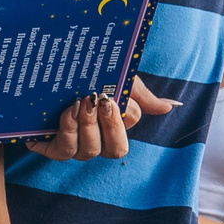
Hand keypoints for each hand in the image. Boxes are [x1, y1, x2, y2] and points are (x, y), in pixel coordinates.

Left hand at [28, 78, 176, 160]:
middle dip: (106, 126)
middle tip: (95, 100)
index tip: (111, 97)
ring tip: (76, 103)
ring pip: (85, 151)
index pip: (124, 139)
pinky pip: (60, 151)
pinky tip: (64, 114)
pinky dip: (63, 133)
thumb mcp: (119, 82)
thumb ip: (142, 96)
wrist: (56, 72)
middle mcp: (96, 145)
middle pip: (111, 151)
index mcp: (114, 134)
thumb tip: (172, 107)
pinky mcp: (52, 146)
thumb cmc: (90, 79)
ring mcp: (75, 147)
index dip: (120, 121)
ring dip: (82, 127)